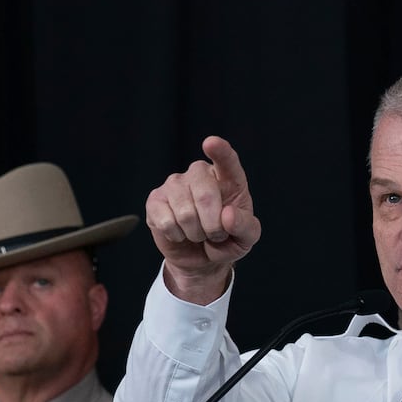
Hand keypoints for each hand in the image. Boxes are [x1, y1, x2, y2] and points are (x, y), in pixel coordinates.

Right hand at [145, 135, 261, 302]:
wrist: (201, 258)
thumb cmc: (226, 240)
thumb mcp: (246, 238)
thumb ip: (245, 226)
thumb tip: (227, 215)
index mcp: (227, 177)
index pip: (225, 159)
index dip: (219, 150)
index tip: (210, 142)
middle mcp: (199, 173)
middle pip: (205, 195)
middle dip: (213, 226)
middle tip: (216, 235)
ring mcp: (175, 184)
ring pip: (185, 213)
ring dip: (195, 233)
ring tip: (198, 234)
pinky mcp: (155, 200)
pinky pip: (166, 221)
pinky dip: (177, 236)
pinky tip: (180, 233)